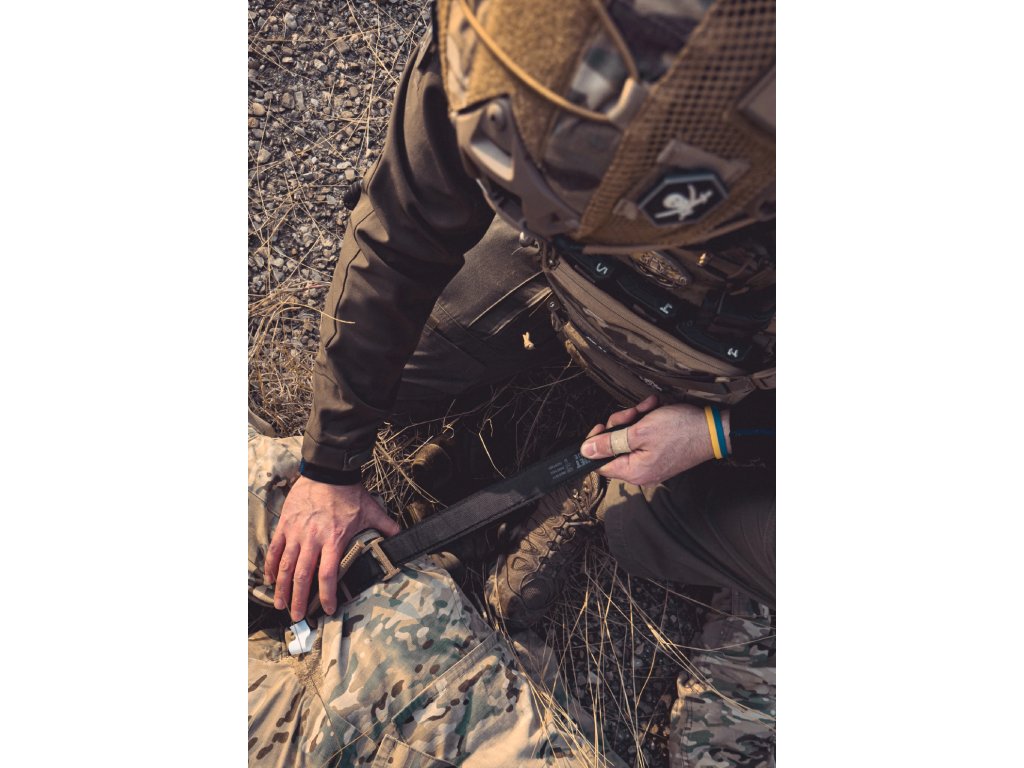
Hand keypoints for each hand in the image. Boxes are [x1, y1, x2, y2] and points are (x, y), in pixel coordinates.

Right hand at [264, 476, 399, 620]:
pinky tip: (270, 579)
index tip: (327, 610)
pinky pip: (275, 549)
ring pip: (285, 566)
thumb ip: (387, 527)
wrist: (328, 472)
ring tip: (280, 605)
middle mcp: (313, 539)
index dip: (326, 595)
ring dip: (281, 588)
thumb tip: (403, 537)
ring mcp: (296, 532)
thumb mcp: (372, 511)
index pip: (328, 575)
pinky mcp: (286, 524)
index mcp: (334, 540)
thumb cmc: (350, 493)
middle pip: (302, 576)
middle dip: (298, 600)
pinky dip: (271, 565)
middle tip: (297, 617)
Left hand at [580, 395, 726, 485]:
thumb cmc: (682, 430)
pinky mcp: (660, 453)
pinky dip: (647, 422)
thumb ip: (610, 442)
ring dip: (635, 419)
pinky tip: (654, 410)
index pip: (599, 463)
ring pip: (629, 439)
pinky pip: (644, 438)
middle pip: (614, 448)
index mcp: (634, 471)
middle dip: (620, 425)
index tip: (602, 426)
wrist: (715, 428)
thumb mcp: (640, 431)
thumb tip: (586, 451)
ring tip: (647, 409)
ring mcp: (652, 462)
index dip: (596, 443)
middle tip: (632, 413)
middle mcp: (642, 471)